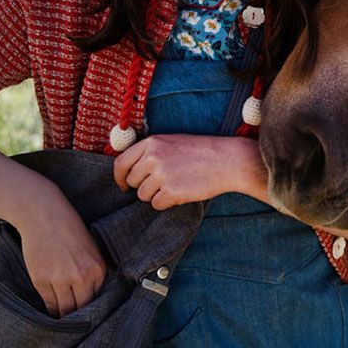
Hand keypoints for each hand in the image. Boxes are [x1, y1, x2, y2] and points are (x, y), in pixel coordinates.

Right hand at [17, 201, 107, 317]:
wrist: (44, 215)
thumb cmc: (69, 229)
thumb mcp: (91, 249)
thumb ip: (93, 272)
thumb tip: (92, 295)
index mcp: (97, 268)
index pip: (96, 299)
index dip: (89, 305)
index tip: (84, 307)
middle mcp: (81, 276)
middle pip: (81, 307)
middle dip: (76, 312)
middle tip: (72, 312)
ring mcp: (60, 279)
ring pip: (64, 309)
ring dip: (63, 312)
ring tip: (62, 310)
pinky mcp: (42, 280)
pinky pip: (48, 302)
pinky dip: (50, 305)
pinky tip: (51, 302)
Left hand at [113, 134, 262, 208]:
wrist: (227, 160)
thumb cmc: (201, 151)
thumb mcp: (172, 142)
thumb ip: (150, 152)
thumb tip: (131, 171)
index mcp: (152, 143)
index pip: (121, 163)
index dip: (119, 177)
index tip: (124, 185)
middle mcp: (153, 157)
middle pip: (132, 181)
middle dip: (144, 186)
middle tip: (163, 182)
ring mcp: (162, 175)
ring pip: (143, 195)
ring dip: (156, 195)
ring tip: (176, 185)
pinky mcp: (172, 191)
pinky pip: (157, 205)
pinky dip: (167, 203)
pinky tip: (181, 192)